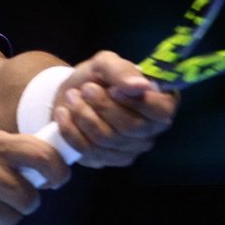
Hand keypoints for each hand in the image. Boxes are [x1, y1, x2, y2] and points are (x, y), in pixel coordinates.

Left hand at [54, 51, 177, 167]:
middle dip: (103, 106)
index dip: (137, 102)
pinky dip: (71, 130)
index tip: (113, 89)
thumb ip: (122, 71)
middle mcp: (150, 131)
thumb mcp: (106, 64)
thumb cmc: (97, 78)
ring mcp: (129, 150)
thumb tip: (141, 86)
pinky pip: (88, 151)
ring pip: (106, 139)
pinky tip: (64, 114)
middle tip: (85, 89)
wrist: (72, 94)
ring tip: (72, 96)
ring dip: (84, 115)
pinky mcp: (106, 160)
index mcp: (160, 104)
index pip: (160, 111)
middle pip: (131, 127)